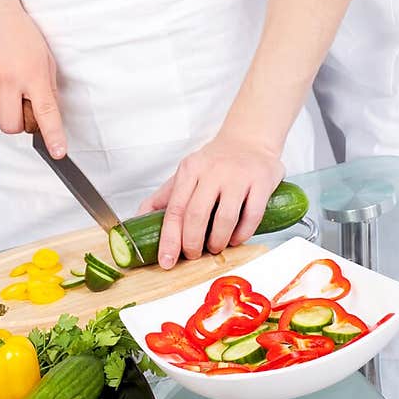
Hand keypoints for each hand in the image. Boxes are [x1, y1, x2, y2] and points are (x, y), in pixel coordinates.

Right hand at [0, 0, 66, 156]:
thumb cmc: (17, 29)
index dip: (53, 136)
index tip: (58, 151)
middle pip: (13, 127)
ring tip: (4, 81)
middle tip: (21, 103)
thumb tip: (47, 112)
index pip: (45, 113)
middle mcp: (7, 80)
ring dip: (3, 107)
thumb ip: (46, 86)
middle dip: (19, 122)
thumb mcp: (43, 55)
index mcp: (31, 73)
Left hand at [137, 132, 283, 267]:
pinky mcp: (261, 182)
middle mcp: (213, 171)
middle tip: (192, 256)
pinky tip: (236, 239)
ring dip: (217, 242)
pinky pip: (251, 216)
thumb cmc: (216, 161)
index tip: (166, 260)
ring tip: (215, 247)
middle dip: (192, 244)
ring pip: (224, 219)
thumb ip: (164, 197)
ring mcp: (238, 176)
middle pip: (196, 216)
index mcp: (190, 170)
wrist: (250, 138)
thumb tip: (137, 220)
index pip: (174, 209)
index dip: (169, 239)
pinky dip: (242, 235)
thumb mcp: (187, 173)